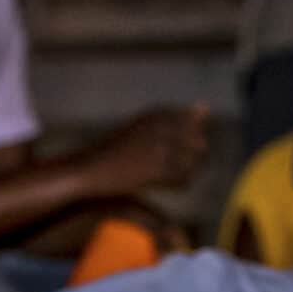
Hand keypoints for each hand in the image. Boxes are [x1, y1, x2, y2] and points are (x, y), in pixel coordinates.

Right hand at [80, 105, 210, 196]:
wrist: (87, 172)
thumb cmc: (114, 153)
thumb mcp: (144, 129)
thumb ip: (176, 118)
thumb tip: (206, 106)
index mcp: (159, 113)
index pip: (195, 125)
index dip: (184, 144)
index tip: (164, 153)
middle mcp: (162, 125)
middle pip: (199, 143)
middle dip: (191, 158)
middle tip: (166, 169)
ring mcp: (161, 146)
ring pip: (194, 162)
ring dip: (184, 173)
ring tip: (162, 177)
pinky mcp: (157, 169)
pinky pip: (184, 179)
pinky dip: (177, 186)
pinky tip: (161, 185)